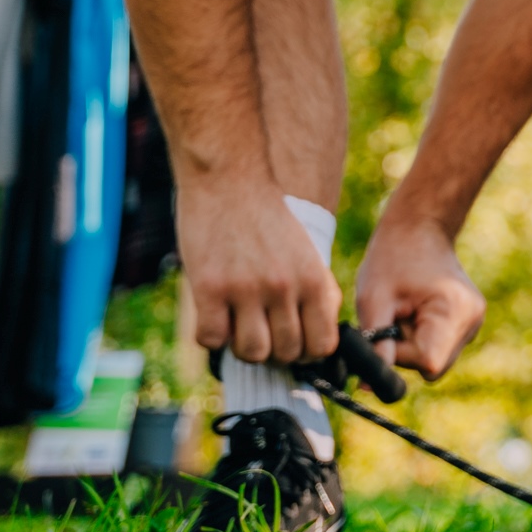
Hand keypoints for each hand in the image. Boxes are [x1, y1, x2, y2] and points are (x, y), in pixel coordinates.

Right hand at [180, 178, 341, 363]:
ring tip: (236, 325)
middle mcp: (284, 288)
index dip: (307, 352)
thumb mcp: (305, 252)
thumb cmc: (267, 219)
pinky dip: (211, 335)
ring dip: (242, 347)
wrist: (230, 178)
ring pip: (252, 353)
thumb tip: (318, 342)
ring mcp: (245, 289)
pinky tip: (212, 314)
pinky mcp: (209, 288)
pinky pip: (211, 339)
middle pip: (286, 353)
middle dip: (274, 351)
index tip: (294, 343)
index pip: (322, 344)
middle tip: (260, 331)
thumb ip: (313, 292)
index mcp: (313, 279)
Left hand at [354, 214, 486, 379]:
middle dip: (404, 351)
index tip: (383, 334)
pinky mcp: (467, 325)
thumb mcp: (375, 300)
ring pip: (434, 360)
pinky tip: (414, 312)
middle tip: (392, 317)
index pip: (427, 362)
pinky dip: (420, 338)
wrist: (419, 227)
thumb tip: (370, 387)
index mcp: (455, 312)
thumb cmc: (393, 257)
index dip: (399, 357)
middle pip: (431, 365)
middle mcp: (472, 322)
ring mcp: (473, 324)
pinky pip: (438, 348)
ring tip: (404, 311)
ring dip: (412, 345)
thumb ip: (375, 345)